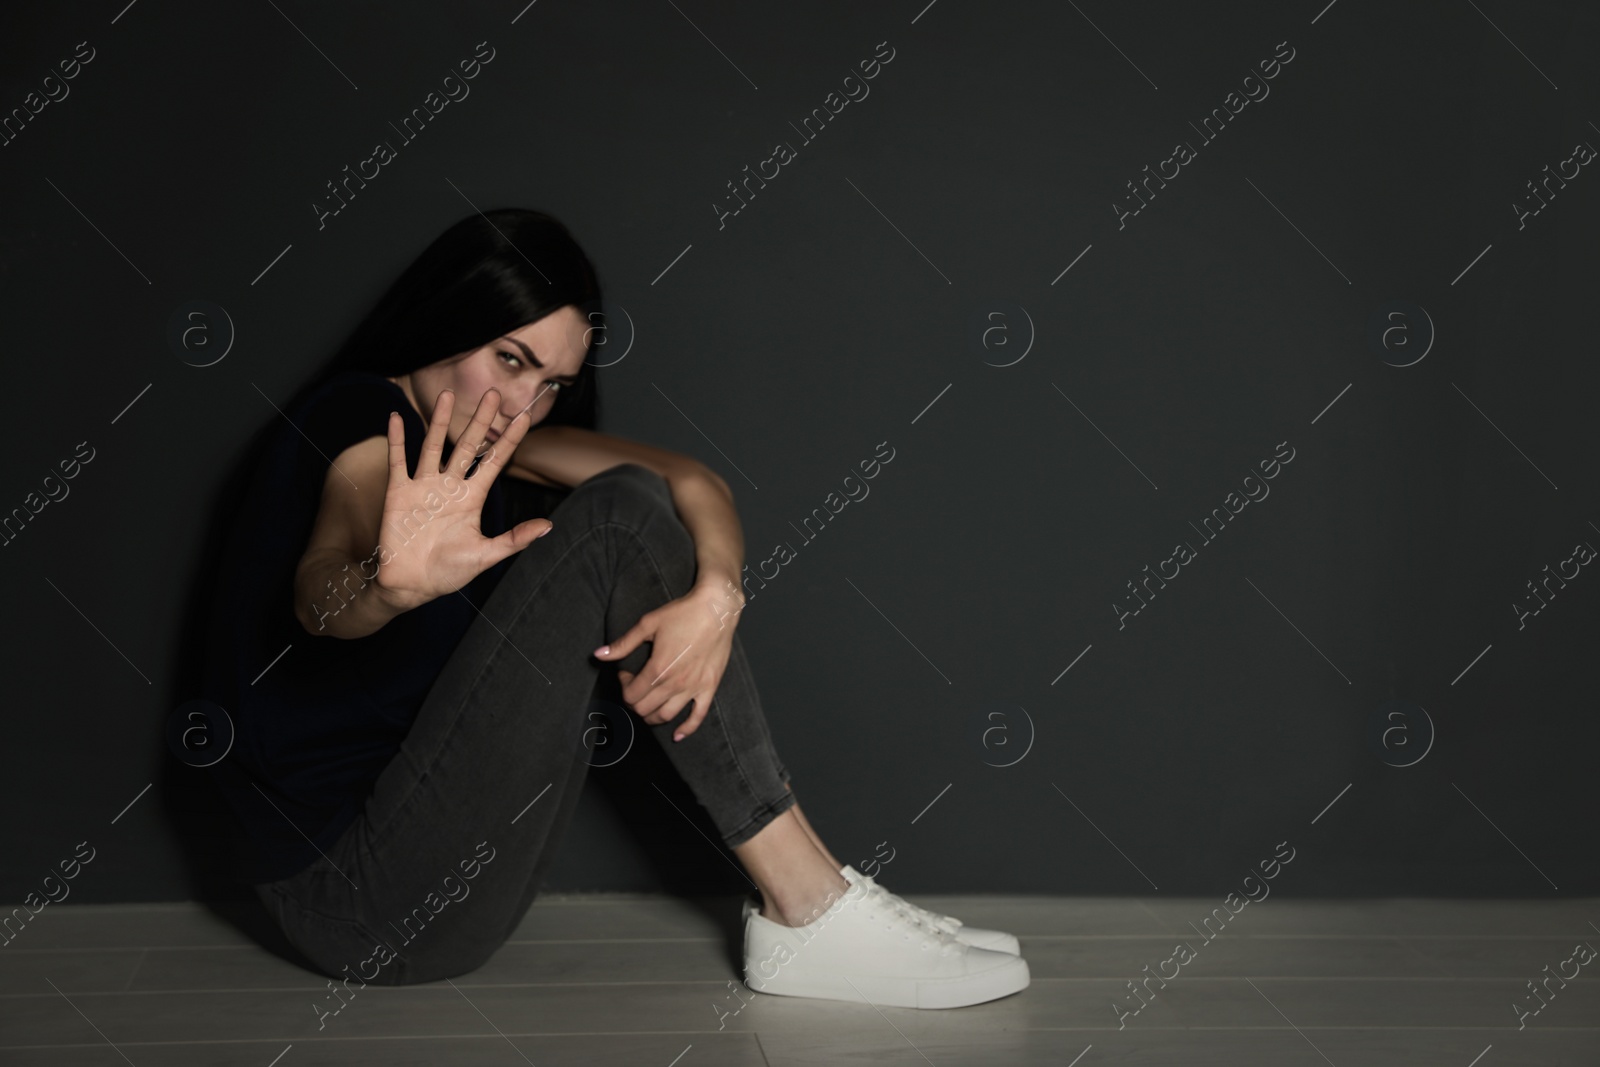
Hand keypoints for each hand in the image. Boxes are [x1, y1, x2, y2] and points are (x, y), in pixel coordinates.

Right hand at [373, 388, 551, 610]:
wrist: (411, 585)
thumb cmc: (448, 572)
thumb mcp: (486, 554)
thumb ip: (515, 538)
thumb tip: (549, 526)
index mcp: (472, 498)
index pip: (495, 461)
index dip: (509, 440)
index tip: (524, 417)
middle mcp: (450, 486)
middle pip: (467, 445)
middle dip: (480, 420)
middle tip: (493, 393)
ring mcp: (424, 487)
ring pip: (433, 445)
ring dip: (440, 421)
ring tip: (448, 394)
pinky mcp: (399, 493)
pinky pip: (398, 461)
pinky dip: (396, 440)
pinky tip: (396, 417)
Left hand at [594, 583, 738, 740]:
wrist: (717, 609)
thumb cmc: (683, 613)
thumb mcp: (648, 624)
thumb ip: (623, 644)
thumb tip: (599, 655)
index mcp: (658, 669)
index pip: (631, 694)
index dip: (623, 686)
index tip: (626, 674)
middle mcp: (674, 683)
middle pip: (644, 708)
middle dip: (633, 701)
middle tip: (635, 686)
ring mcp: (693, 688)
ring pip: (666, 716)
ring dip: (651, 716)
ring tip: (648, 705)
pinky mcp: (709, 688)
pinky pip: (698, 717)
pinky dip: (686, 729)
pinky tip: (677, 734)